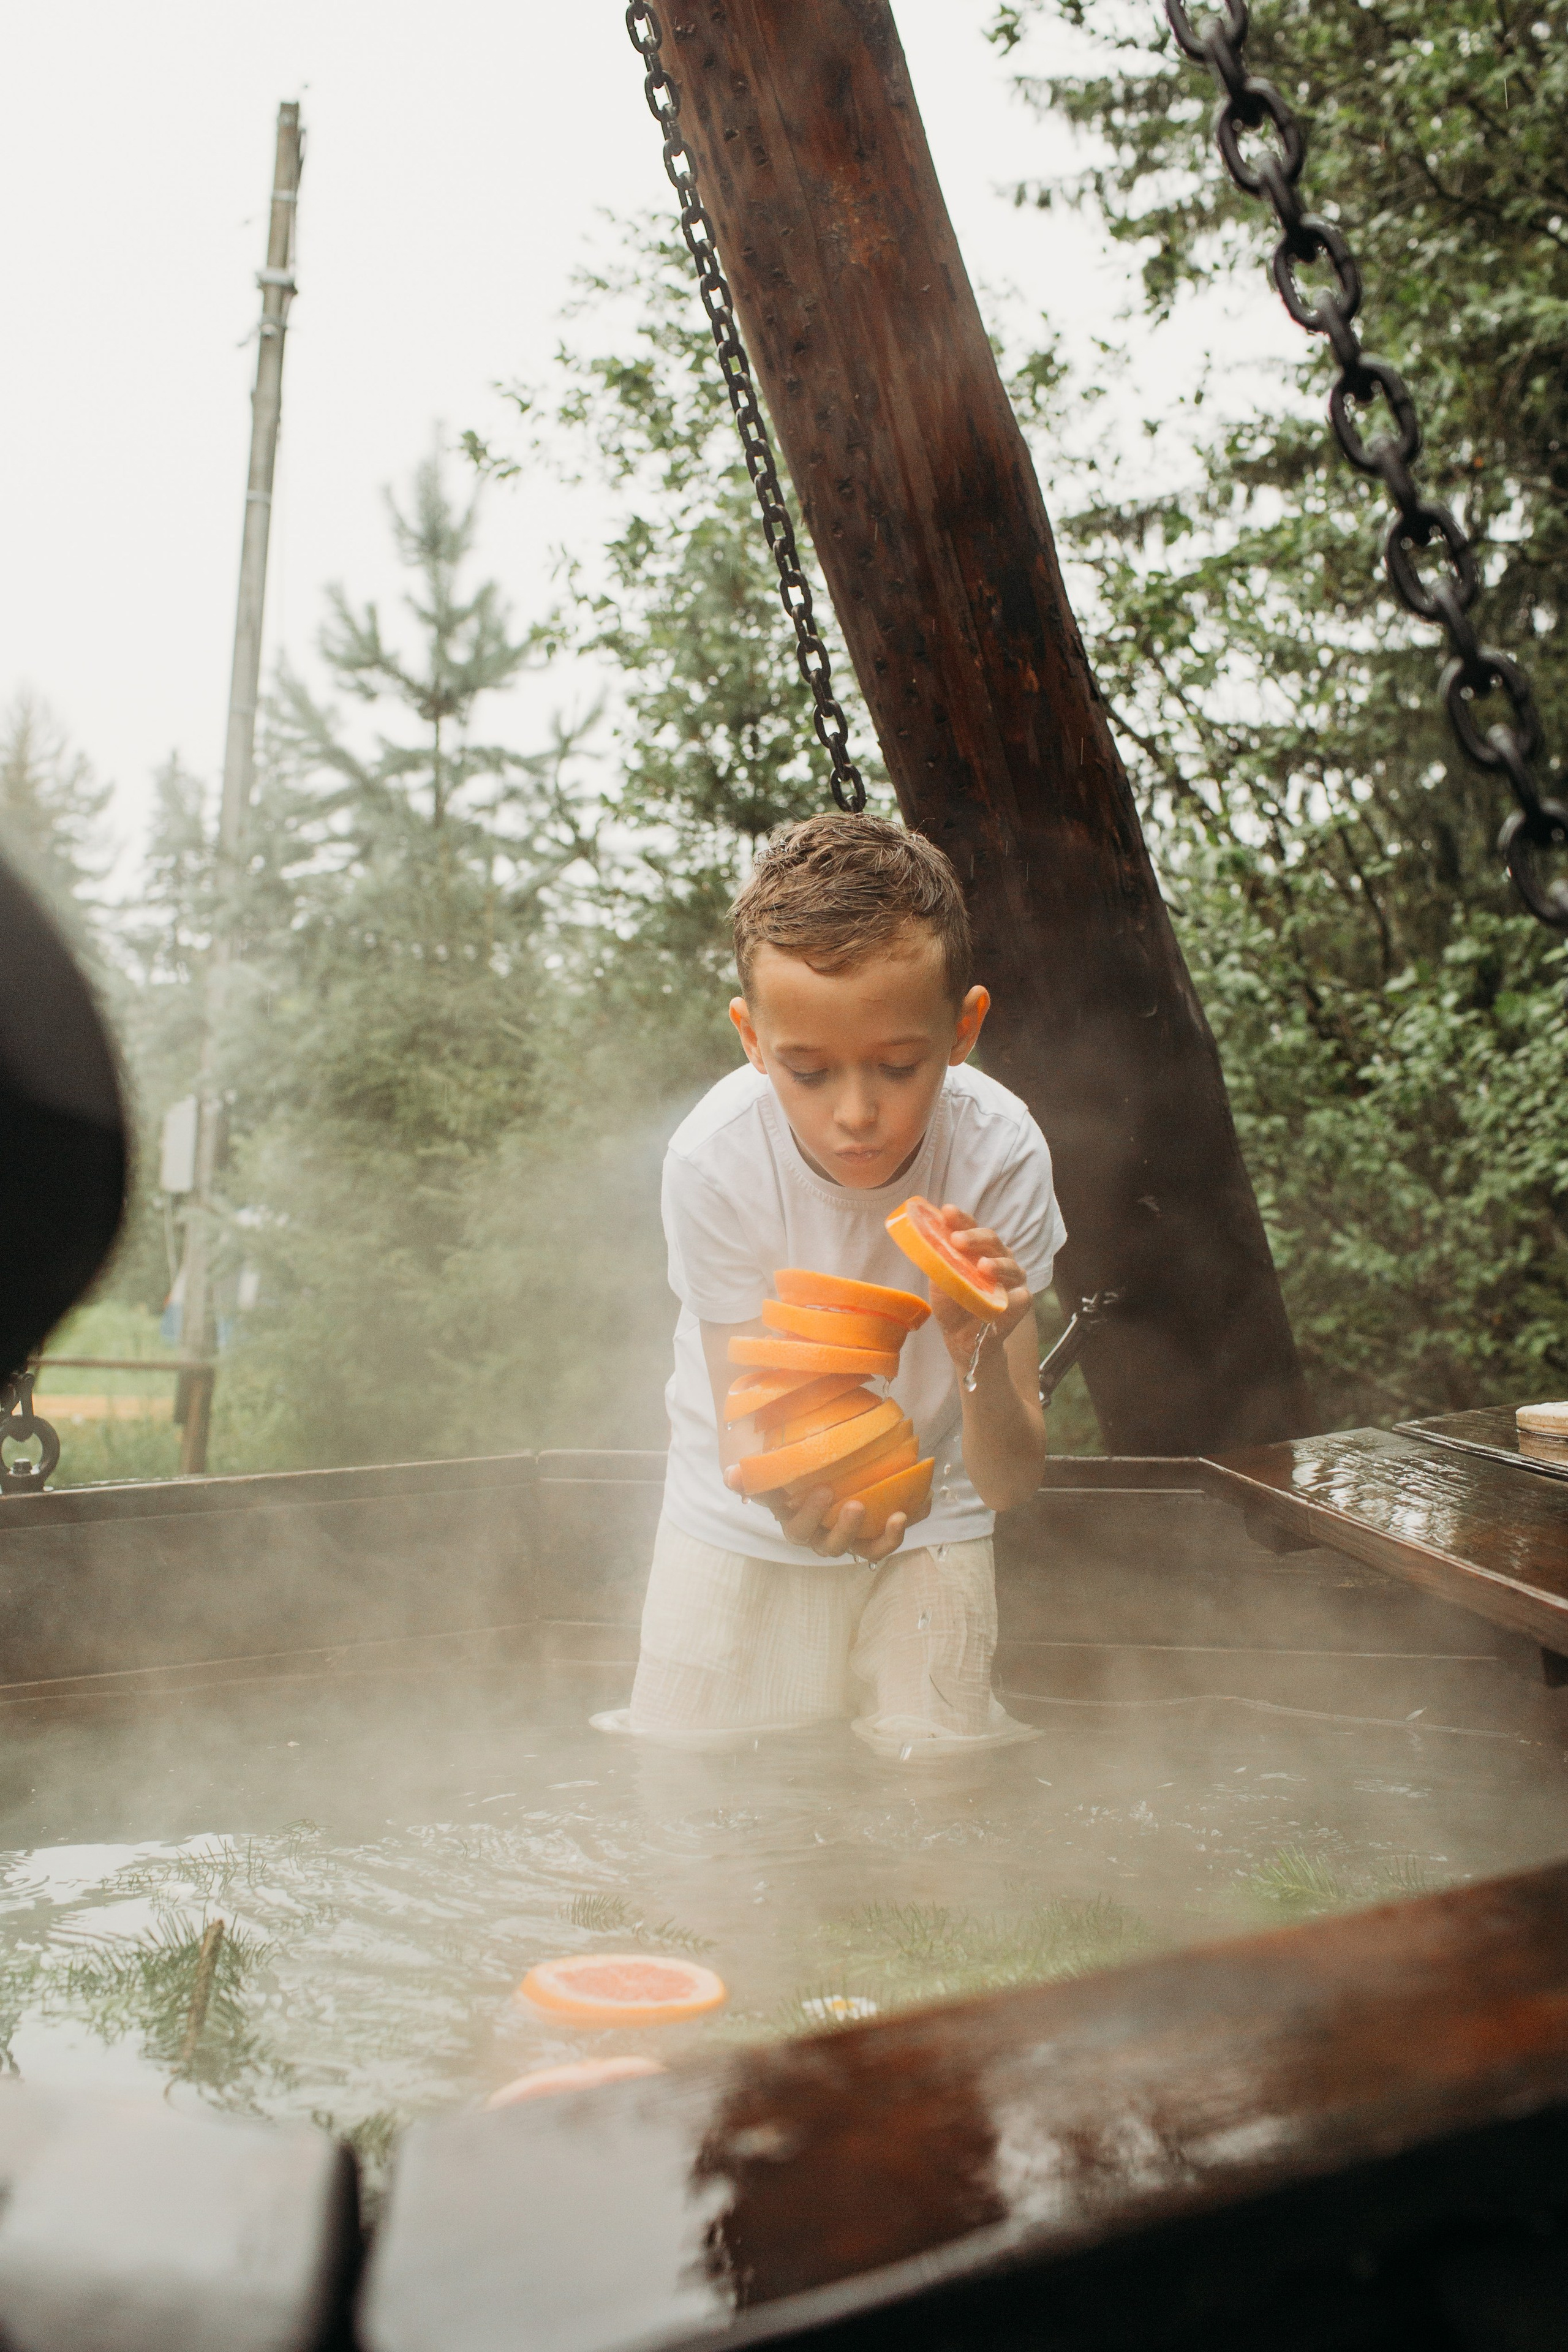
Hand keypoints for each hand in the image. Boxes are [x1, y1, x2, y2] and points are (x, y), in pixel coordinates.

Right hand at [723, 1465, 907, 1563]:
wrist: (816, 1473)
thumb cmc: (791, 1476)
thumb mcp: (772, 1473)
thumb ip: (753, 1474)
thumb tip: (730, 1474)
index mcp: (795, 1523)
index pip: (798, 1528)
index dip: (810, 1515)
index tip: (821, 1491)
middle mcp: (822, 1537)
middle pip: (831, 1545)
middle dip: (844, 1530)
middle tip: (855, 1505)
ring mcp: (849, 1538)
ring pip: (866, 1549)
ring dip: (883, 1538)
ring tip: (898, 1517)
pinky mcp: (872, 1535)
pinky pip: (891, 1535)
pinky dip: (909, 1521)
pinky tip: (924, 1503)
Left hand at [924, 1203, 1032, 1372]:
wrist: (962, 1339)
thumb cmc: (953, 1304)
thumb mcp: (940, 1283)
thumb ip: (939, 1264)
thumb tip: (929, 1244)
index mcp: (977, 1249)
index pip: (970, 1227)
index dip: (960, 1218)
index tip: (946, 1212)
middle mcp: (998, 1257)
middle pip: (992, 1241)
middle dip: (974, 1238)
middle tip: (957, 1239)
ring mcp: (1013, 1278)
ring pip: (1011, 1265)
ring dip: (997, 1265)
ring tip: (983, 1267)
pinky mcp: (1023, 1301)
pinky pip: (1021, 1296)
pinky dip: (1011, 1296)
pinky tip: (1003, 1297)